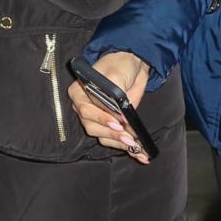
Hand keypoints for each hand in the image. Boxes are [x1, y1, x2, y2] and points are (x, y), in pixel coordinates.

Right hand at [65, 50, 150, 164]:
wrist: (131, 66)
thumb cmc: (120, 66)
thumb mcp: (117, 74)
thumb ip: (115, 93)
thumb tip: (119, 114)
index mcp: (79, 93)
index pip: (86, 110)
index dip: (101, 118)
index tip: (117, 123)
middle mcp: (85, 108)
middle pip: (93, 127)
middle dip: (113, 134)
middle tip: (129, 138)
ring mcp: (97, 119)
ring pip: (103, 137)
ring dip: (120, 144)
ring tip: (137, 147)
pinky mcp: (110, 126)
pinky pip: (114, 141)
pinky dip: (127, 148)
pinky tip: (140, 154)